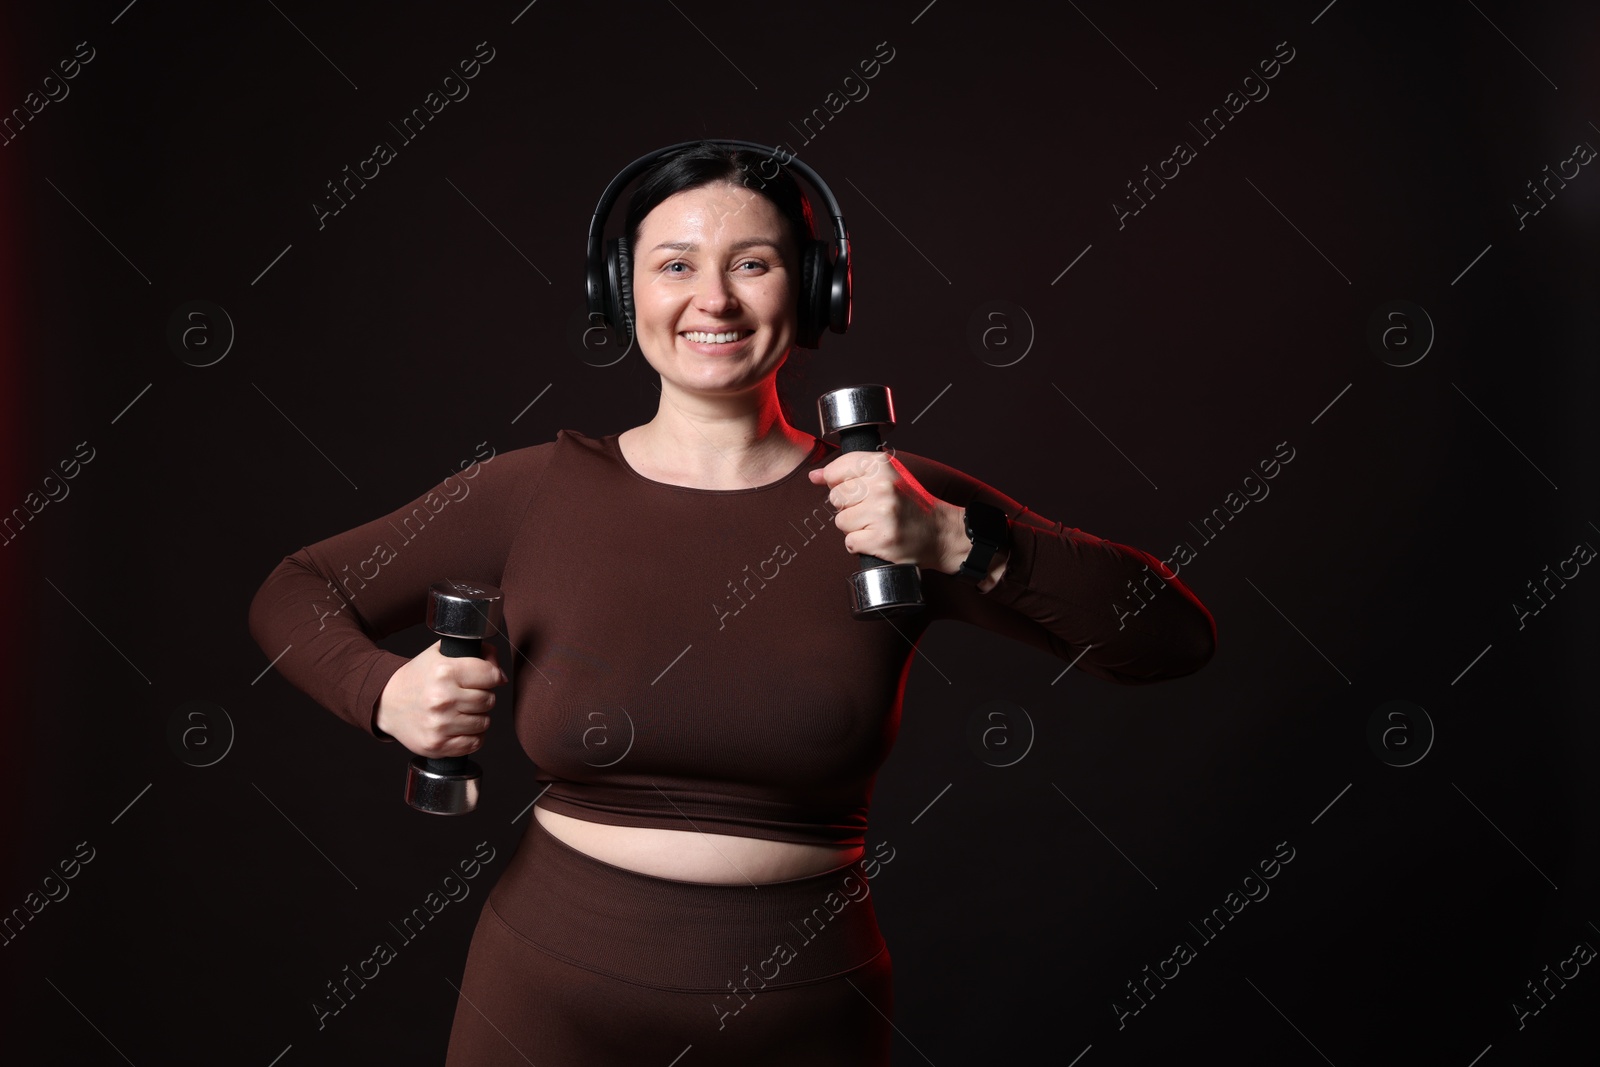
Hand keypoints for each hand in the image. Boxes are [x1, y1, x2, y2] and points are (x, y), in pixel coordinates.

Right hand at [375, 640, 505, 758]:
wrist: (386, 703)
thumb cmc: (418, 677)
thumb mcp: (441, 654)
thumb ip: (475, 652)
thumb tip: (500, 674)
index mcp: (444, 671)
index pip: (491, 675)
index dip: (492, 676)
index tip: (486, 678)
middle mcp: (442, 698)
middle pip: (489, 700)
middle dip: (483, 697)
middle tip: (468, 695)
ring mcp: (440, 724)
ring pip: (484, 722)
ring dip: (478, 717)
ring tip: (461, 710)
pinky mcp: (437, 745)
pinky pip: (474, 743)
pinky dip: (472, 736)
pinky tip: (460, 727)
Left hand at [807, 450, 964, 571]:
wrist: (940, 533)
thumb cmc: (909, 504)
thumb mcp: (885, 476)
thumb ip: (849, 472)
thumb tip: (813, 476)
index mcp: (882, 466)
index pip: (835, 471)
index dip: (838, 483)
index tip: (856, 491)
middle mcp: (882, 487)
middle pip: (835, 498)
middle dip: (848, 507)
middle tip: (872, 509)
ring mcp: (882, 514)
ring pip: (840, 522)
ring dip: (854, 527)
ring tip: (876, 524)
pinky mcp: (881, 540)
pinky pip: (849, 542)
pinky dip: (860, 544)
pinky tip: (878, 538)